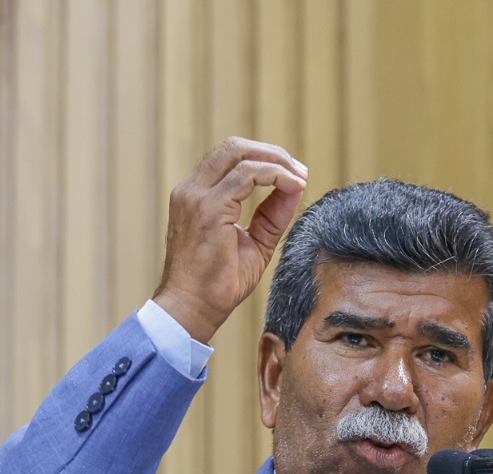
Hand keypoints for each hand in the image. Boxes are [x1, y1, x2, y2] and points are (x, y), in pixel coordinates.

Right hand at [153, 137, 308, 343]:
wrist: (193, 308)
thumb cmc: (218, 283)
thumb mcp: (253, 243)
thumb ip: (271, 215)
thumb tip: (295, 188)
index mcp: (196, 196)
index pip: (230, 159)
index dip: (265, 160)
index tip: (294, 175)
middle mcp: (192, 190)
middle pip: (234, 147)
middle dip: (273, 153)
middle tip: (300, 170)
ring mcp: (197, 196)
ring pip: (241, 154)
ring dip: (277, 162)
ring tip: (300, 178)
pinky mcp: (209, 208)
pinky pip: (248, 175)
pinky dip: (275, 175)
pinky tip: (293, 187)